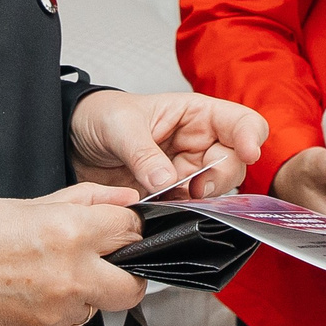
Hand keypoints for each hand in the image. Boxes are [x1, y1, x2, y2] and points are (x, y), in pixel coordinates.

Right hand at [0, 183, 144, 325]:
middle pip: (132, 287)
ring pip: (93, 309)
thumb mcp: (33, 204)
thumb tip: (128, 200)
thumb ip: (88, 200)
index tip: (117, 233)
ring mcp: (58, 315)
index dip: (126, 229)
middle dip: (126, 276)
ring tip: (42, 280)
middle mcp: (72, 277)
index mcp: (72, 233)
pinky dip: (54, 317)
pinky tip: (26, 300)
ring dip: (80, 297)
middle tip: (105, 268)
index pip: (130, 231)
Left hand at [71, 89, 266, 198]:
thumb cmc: (103, 116)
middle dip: (221, 177)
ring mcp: (188, 171)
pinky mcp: (172, 196)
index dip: (250, 136)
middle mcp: (199, 143)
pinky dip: (181, 212)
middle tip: (195, 188)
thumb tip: (166, 181)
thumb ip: (144, 153)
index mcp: (196, 114)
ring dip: (199, 199)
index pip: (241, 122)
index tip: (248, 152)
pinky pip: (189, 208)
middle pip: (235, 163)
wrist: (75, 140)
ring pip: (215, 191)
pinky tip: (163, 208)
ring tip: (171, 198)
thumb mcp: (120, 126)